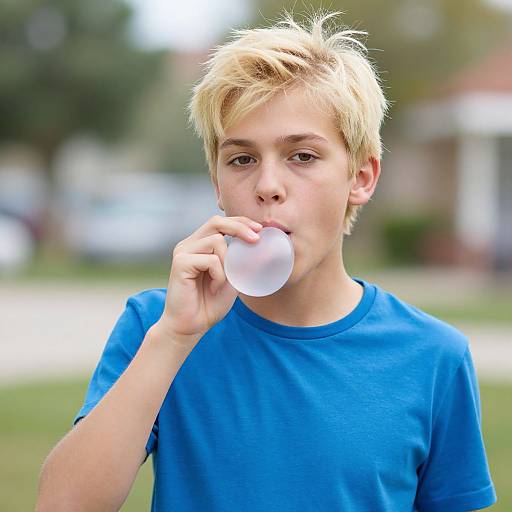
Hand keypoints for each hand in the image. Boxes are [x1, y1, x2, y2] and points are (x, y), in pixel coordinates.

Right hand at [155, 215, 261, 346]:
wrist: (191, 326)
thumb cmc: (209, 304)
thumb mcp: (231, 278)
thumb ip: (238, 261)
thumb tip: (258, 245)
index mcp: (198, 245)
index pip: (219, 223)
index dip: (240, 222)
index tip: (259, 229)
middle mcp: (188, 245)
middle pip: (216, 222)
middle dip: (239, 227)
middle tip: (256, 239)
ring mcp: (183, 252)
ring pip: (216, 241)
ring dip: (228, 262)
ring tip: (224, 282)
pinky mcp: (180, 263)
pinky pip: (211, 260)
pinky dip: (219, 275)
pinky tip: (214, 287)